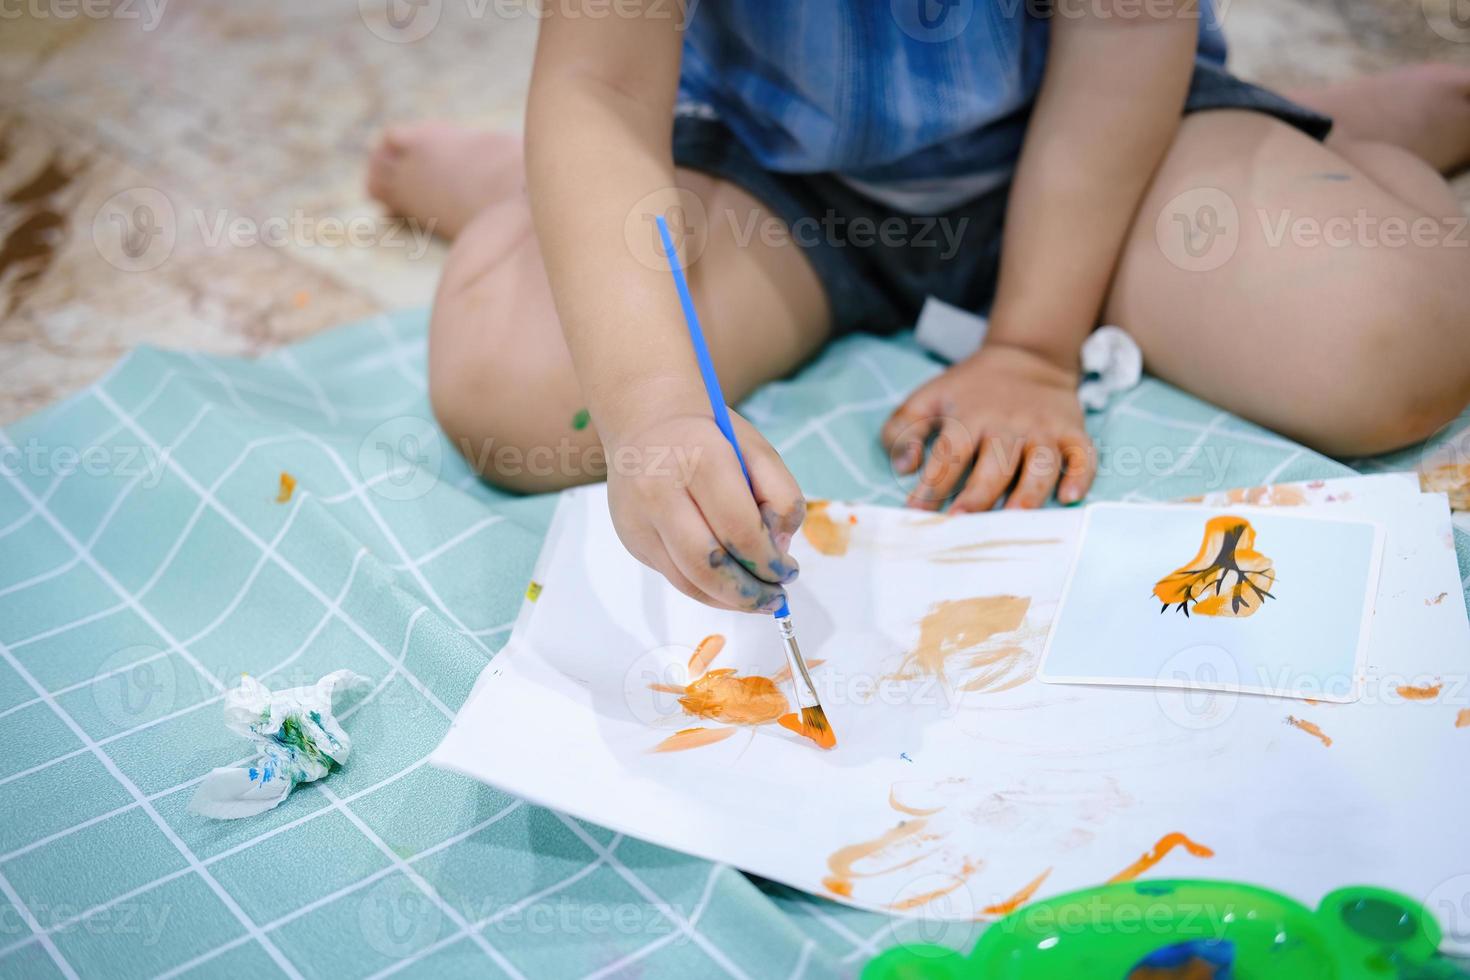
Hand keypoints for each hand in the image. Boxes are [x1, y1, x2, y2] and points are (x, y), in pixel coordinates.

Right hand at [605, 410, 803, 611]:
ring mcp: (639, 518)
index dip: (769, 562)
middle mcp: (660, 490)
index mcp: (700, 459)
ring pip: (687, 581)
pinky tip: (729, 587)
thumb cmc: (711, 436)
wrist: (646, 420)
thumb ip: (781, 496)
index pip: (739, 530)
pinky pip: (673, 577)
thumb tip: (777, 551)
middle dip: (748, 592)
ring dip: (728, 600)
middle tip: (774, 598)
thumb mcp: (758, 450)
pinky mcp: (632, 538)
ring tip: (756, 599)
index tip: (789, 572)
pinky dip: (706, 591)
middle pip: (707, 565)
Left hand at [881, 343, 1096, 511]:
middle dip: (977, 495)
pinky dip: (1081, 476)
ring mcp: (1043, 429)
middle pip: (995, 464)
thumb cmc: (970, 390)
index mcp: (970, 417)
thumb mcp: (928, 398)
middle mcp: (1008, 424)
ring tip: (1014, 519)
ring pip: (1041, 464)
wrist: (1027, 357)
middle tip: (960, 523)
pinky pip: (1083, 455)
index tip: (917, 513)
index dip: (932, 485)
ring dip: (1029, 493)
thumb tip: (904, 467)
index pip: (949, 454)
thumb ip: (902, 429)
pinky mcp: (1072, 432)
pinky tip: (1070, 497)